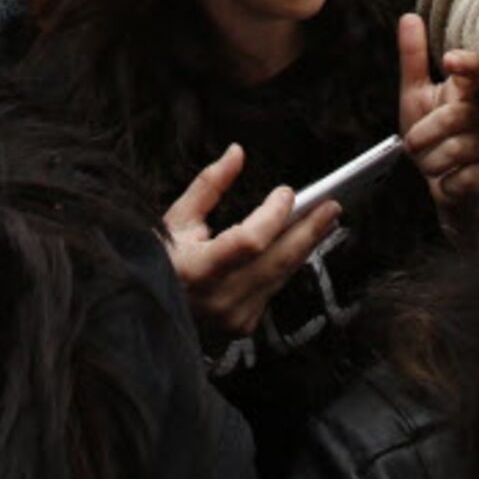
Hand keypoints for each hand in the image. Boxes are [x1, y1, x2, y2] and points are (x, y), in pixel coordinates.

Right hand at [162, 145, 341, 342]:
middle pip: (277, 261)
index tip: (287, 192)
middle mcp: (219, 298)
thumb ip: (209, 185)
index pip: (249, 241)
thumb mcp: (175, 219)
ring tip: (326, 219)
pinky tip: (300, 243)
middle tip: (333, 205)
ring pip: (281, 275)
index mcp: (196, 269)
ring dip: (305, 246)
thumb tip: (237, 152)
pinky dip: (286, 264)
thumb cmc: (157, 260)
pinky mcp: (243, 326)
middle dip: (309, 230)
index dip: (273, 216)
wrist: (145, 316)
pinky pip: (273, 288)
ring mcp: (233, 317)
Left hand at [396, 12, 478, 227]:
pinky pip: (465, 177)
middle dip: (423, 134)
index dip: (466, 65)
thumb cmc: (432, 137)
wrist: (446, 187)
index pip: (475, 72)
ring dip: (431, 160)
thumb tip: (409, 17)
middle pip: (456, 115)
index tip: (451, 60)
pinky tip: (448, 181)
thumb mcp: (416, 97)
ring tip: (431, 163)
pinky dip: (447, 183)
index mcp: (466, 92)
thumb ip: (414, 59)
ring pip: (458, 148)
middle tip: (413, 143)